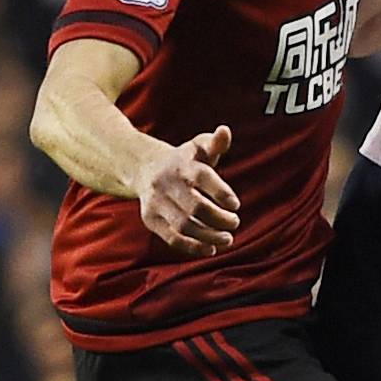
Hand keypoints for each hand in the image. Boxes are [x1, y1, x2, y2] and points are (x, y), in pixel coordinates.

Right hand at [137, 124, 239, 256]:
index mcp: (182, 165)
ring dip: (209, 236)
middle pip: (195, 207)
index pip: (202, 178)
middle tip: (235, 223)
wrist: (144, 168)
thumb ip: (215, 143)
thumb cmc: (183, 160)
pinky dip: (193, 247)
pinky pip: (172, 238)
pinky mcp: (151, 219)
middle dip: (219, 219)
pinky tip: (210, 249)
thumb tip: (225, 131)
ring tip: (227, 239)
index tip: (236, 205)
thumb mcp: (199, 148)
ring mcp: (156, 203)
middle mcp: (166, 183)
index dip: (222, 193)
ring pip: (184, 225)